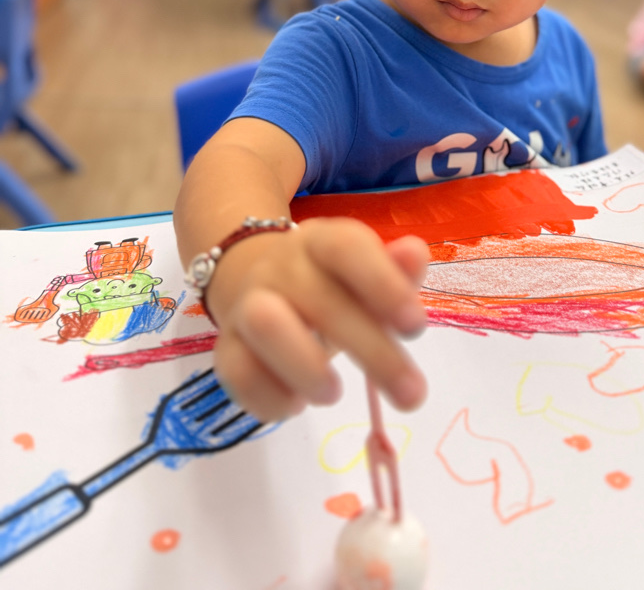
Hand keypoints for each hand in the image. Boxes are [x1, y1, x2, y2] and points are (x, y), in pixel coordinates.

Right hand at [208, 218, 429, 421]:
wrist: (257, 282)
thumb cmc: (329, 284)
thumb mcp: (366, 273)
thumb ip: (395, 269)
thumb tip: (415, 255)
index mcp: (320, 242)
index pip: (346, 248)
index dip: (382, 284)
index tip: (415, 327)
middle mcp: (280, 267)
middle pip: (320, 300)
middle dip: (372, 351)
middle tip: (411, 394)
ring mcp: (247, 305)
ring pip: (265, 325)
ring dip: (307, 367)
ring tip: (335, 393)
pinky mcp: (226, 348)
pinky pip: (237, 374)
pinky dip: (271, 397)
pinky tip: (298, 404)